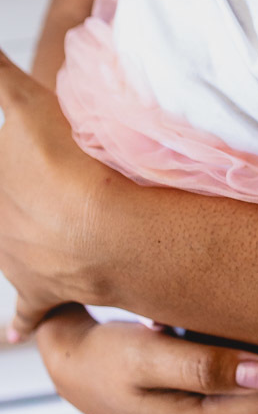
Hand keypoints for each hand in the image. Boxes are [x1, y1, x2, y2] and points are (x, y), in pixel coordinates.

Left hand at [0, 48, 112, 338]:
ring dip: (9, 243)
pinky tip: (11, 335)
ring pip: (3, 252)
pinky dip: (17, 323)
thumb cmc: (59, 165)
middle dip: (11, 201)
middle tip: (33, 194)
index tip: (14, 171)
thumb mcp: (26, 106)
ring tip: (24, 237)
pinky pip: (23, 313)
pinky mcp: (39, 292)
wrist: (92, 224)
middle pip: (3, 208)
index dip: (10, 172)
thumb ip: (2, 78)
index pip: (5, 175)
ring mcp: (12, 261)